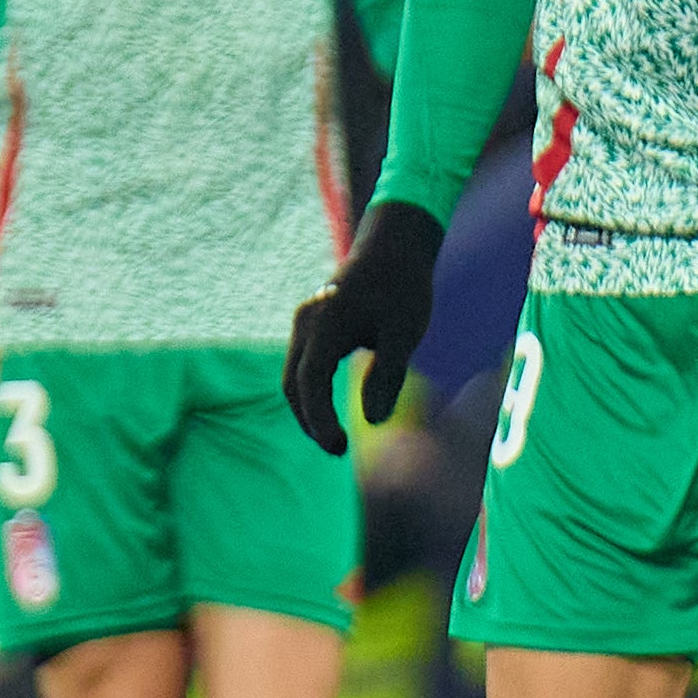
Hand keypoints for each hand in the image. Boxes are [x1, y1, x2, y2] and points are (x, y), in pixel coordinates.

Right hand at [285, 201, 442, 454]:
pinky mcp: (310, 324)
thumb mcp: (404, 333)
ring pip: (292, 375)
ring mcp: (304, 321)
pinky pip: (300, 365)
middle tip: (338, 451)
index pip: (310, 382)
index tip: (339, 448)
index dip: (319, 420)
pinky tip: (329, 412)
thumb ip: (387, 375)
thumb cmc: (403, 288)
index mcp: (327, 323)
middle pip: (292, 383)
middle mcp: (307, 322)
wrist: (393, 247)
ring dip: (307, 409)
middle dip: (309, 421)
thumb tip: (374, 422)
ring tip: (333, 439)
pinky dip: (309, 392)